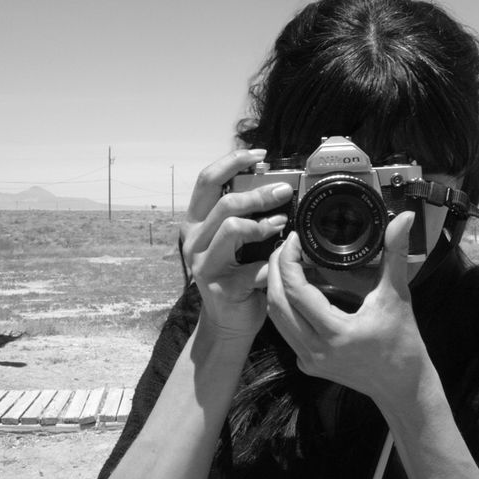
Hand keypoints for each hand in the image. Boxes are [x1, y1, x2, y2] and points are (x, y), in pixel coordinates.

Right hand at [180, 149, 291, 339]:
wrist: (229, 323)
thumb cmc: (238, 275)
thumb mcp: (236, 241)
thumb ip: (245, 215)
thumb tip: (275, 185)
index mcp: (196, 223)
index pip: (207, 180)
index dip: (232, 161)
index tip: (259, 155)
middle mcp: (194, 241)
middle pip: (224, 203)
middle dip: (259, 193)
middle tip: (284, 191)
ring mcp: (203, 264)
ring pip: (231, 227)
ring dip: (263, 223)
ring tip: (281, 224)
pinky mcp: (219, 287)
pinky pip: (250, 267)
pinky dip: (270, 263)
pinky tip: (278, 264)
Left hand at [266, 212, 433, 406]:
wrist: (403, 387)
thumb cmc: (403, 343)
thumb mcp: (398, 295)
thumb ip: (396, 253)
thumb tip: (404, 218)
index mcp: (335, 333)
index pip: (296, 292)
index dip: (288, 261)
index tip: (294, 239)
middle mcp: (315, 349)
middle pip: (277, 303)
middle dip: (275, 270)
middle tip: (285, 246)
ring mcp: (308, 359)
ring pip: (276, 318)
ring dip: (276, 288)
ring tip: (286, 262)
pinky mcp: (307, 364)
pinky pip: (285, 331)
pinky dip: (285, 306)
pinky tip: (295, 289)